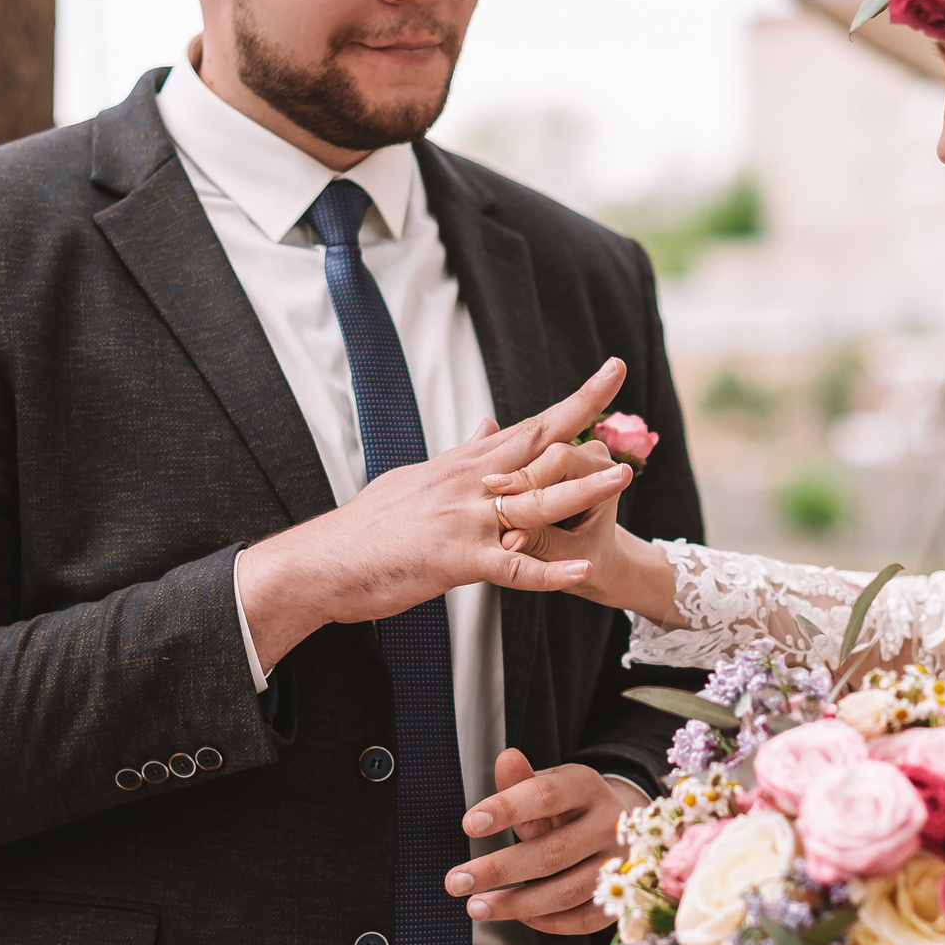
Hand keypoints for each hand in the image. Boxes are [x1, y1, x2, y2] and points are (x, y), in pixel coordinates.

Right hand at [236, 360, 636, 667]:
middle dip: (581, 413)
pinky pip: (513, 569)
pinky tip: (582, 570)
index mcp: (463, 464)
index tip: (609, 371)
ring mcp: (464, 519)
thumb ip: (460, 455)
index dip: (572, 400)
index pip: (528, 424)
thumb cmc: (368, 526)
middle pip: (535, 442)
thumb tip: (488, 424)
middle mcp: (468, 482)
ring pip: (533, 502)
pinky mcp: (456, 560)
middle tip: (619, 381)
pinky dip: (550, 572)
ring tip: (622, 477)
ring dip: (580, 489)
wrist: (322, 561)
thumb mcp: (416, 479)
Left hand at [442, 749, 634, 935]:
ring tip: (476, 906)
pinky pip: (583, 920)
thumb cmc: (571, 806)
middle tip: (456, 880)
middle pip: (552, 852)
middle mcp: (610, 826)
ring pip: (566, 892)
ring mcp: (619, 864)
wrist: (619, 825)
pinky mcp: (620, 897)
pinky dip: (547, 922)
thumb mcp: (549, 785)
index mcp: (588, 787)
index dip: (507, 809)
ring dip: (516, 904)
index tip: (469, 824)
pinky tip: (518, 916)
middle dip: (498, 869)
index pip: (546, 795)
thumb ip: (522, 781)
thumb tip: (506, 759)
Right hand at [481, 437, 680, 623]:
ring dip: (508, 475)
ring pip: (530, 454)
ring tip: (484, 490)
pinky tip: (489, 488)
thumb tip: (509, 538)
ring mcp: (572, 454)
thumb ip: (539, 542)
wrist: (599, 560)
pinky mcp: (552, 461)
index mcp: (607, 473)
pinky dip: (508, 478)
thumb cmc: (590, 558)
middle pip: (542, 451)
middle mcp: (592, 456)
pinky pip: (524, 463)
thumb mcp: (564, 554)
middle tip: (484, 488)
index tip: (498, 489)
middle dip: (515, 475)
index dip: (527, 476)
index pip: (561, 459)